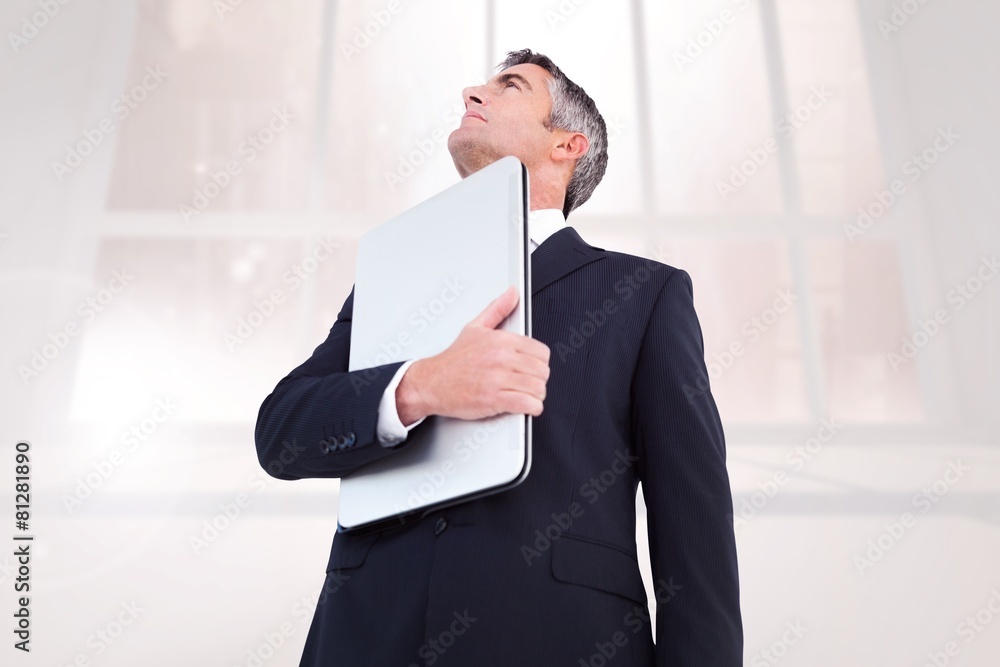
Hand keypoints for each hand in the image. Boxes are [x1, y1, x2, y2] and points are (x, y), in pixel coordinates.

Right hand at [396, 285, 549, 421]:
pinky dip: (532, 407)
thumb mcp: (475, 328)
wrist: (431, 383)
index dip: (539, 362)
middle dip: (538, 379)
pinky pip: (527, 404)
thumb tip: (512, 294)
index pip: (540, 352)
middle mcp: (501, 358)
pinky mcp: (494, 399)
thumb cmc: (452, 360)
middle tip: (528, 382)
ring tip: (527, 395)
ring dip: (537, 395)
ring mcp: (498, 379)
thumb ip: (497, 309)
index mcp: (501, 340)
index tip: (532, 368)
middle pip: (542, 371)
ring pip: (538, 388)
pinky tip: (526, 406)